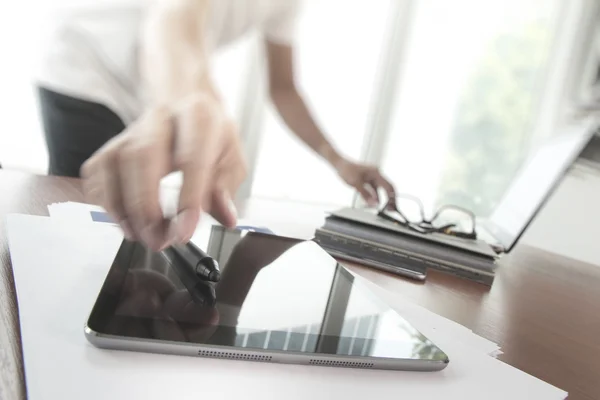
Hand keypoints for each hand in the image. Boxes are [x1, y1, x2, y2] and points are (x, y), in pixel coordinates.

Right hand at [81, 94, 246, 250]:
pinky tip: (125, 221)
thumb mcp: (232, 157)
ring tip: (142, 236)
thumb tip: (226, 217)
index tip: (184, 232)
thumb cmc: (209, 135)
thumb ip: (226, 188)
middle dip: (146, 205)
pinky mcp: (111, 144)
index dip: (186, 198)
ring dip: (124, 208)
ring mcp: (132, 129)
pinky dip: (107, 202)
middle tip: (158, 239)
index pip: (191, 158)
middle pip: (143, 155)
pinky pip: (98, 172)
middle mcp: (161, 118)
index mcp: (198, 118)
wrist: (184, 103)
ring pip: (115, 163)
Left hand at [335, 159, 394, 206]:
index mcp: (376, 173)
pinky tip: (375, 202)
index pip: (388, 186)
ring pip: (380, 189)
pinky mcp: (367, 180)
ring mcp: (372, 177)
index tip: (392, 205)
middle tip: (390, 208)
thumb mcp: (356, 184)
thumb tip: (373, 203)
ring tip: (383, 207)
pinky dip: (374, 195)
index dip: (392, 197)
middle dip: (389, 198)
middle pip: (387, 187)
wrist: (339, 164)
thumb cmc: (347, 169)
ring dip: (380, 198)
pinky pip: (373, 189)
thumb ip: (365, 194)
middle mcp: (376, 174)